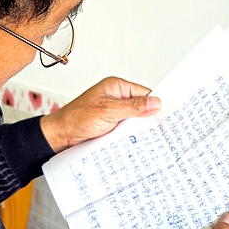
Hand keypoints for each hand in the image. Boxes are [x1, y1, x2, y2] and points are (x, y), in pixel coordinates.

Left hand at [39, 77, 160, 152]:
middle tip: (160, 128)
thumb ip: (132, 107)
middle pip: (141, 106)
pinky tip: (135, 141)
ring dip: (139, 128)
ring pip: (135, 119)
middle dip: (148, 117)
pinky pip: (127, 128)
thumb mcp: (108, 111)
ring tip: (148, 137)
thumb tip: (154, 102)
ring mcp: (114, 112)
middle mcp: (116, 98)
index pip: (144, 92)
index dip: (155, 103)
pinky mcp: (111, 124)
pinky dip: (131, 134)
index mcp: (116, 87)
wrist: (61, 136)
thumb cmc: (77, 118)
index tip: (167, 114)